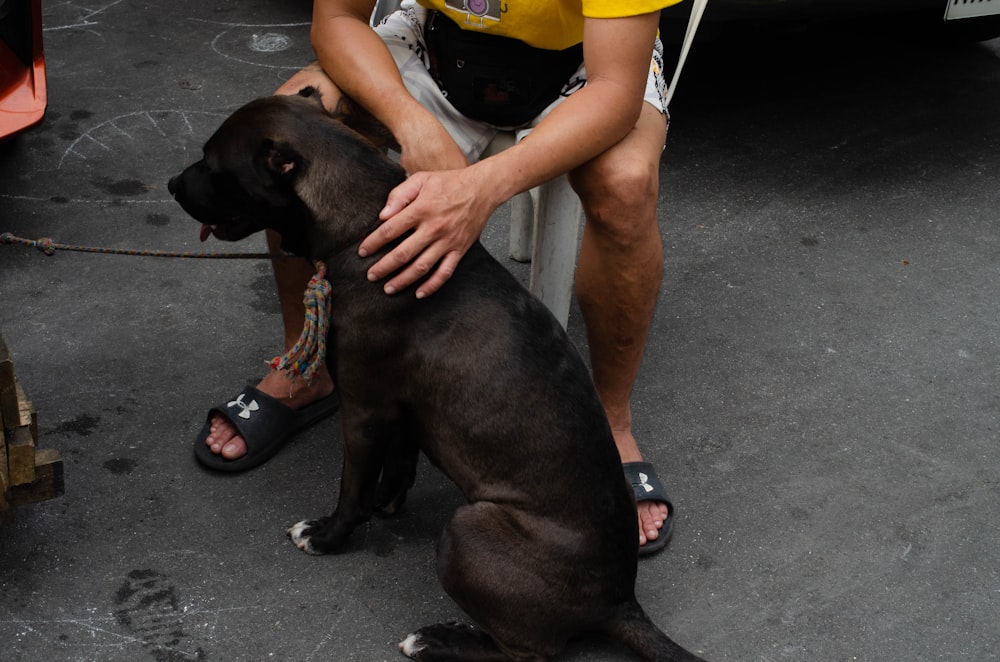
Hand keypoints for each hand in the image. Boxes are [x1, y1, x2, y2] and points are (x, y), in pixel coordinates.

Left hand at [358, 167, 495, 298]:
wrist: (482, 189)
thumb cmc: (449, 183)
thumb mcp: (421, 179)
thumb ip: (399, 195)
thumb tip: (382, 215)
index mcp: (421, 209)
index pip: (390, 230)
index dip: (374, 243)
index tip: (363, 252)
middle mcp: (434, 228)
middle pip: (403, 253)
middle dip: (384, 267)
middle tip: (371, 276)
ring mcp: (447, 242)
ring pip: (421, 266)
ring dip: (403, 280)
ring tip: (388, 288)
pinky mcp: (459, 250)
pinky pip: (445, 272)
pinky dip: (433, 285)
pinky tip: (420, 293)